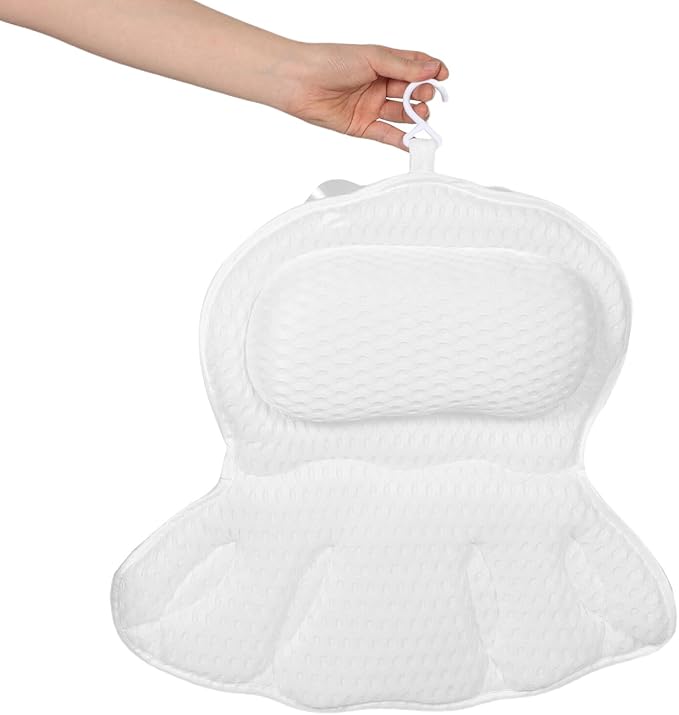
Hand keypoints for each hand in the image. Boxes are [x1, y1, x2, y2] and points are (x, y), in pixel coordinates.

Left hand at [285, 43, 448, 149]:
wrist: (300, 81)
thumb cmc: (330, 61)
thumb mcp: (372, 58)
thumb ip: (403, 66)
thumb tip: (432, 68)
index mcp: (383, 63)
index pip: (415, 67)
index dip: (431, 72)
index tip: (443, 77)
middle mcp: (379, 85)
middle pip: (411, 93)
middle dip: (422, 96)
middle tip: (424, 97)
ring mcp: (371, 106)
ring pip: (401, 115)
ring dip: (414, 118)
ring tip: (420, 118)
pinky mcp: (362, 126)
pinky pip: (387, 135)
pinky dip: (401, 139)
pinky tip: (412, 142)